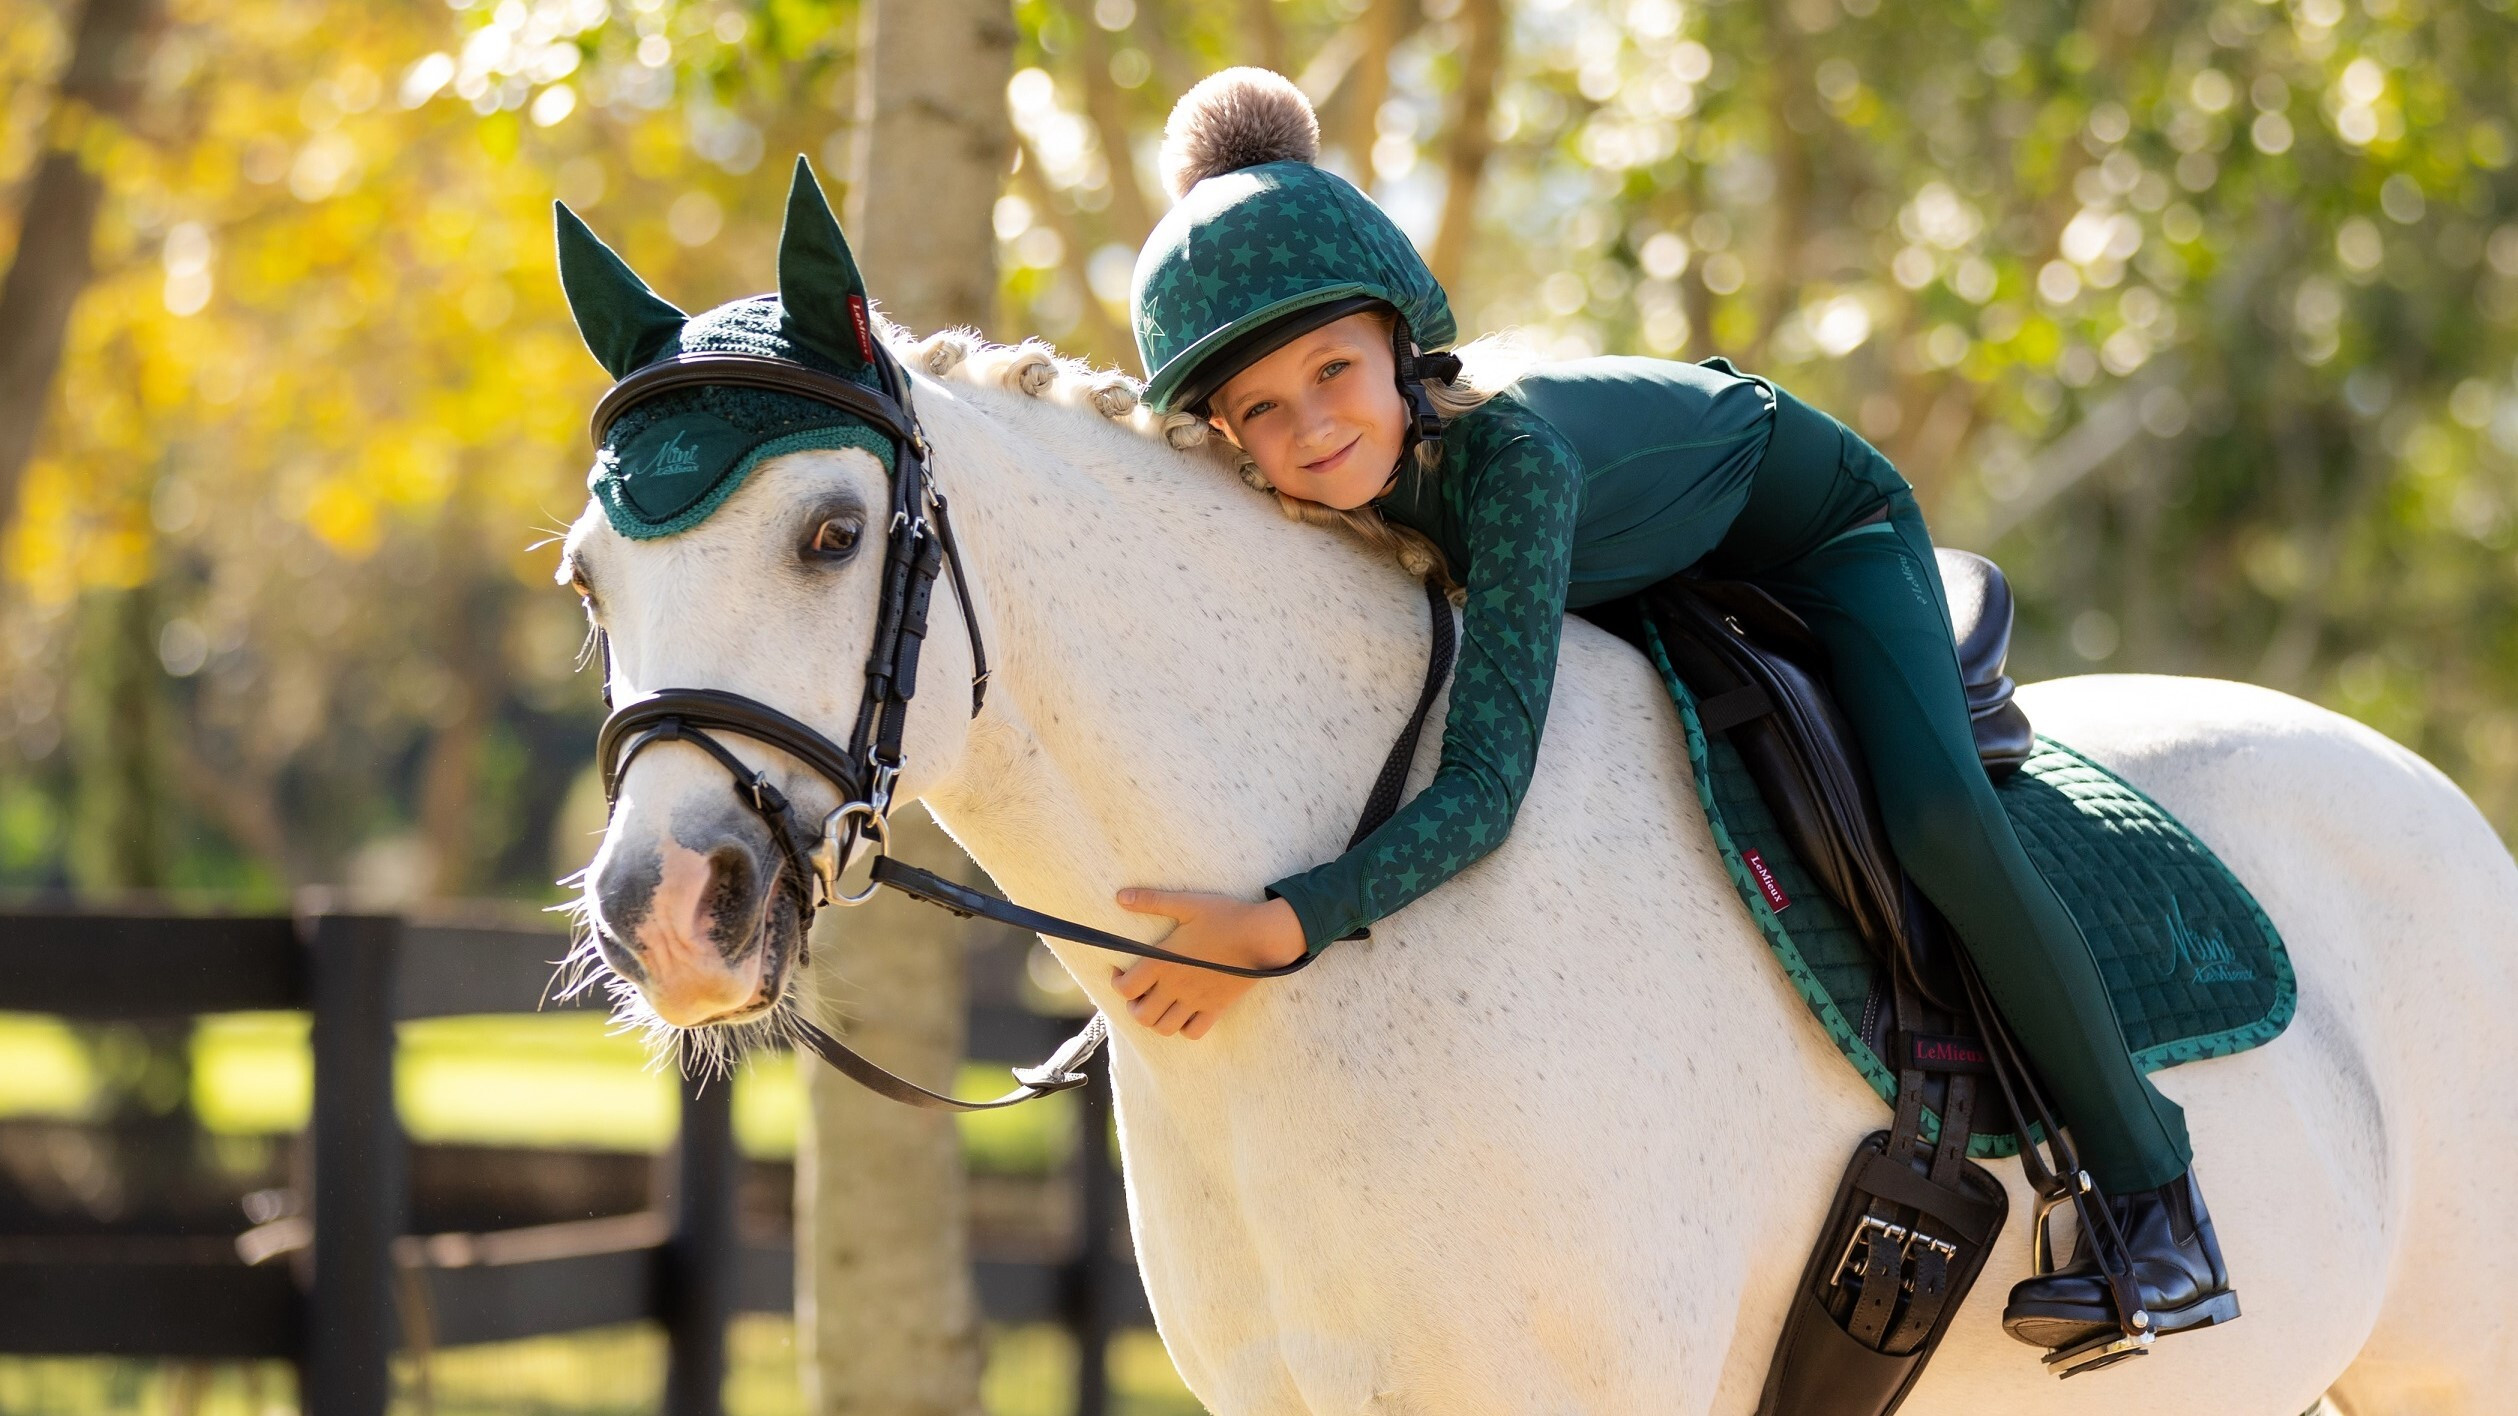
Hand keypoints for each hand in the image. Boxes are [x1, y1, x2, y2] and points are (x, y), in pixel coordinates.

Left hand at [1108, 890, 1306, 1039]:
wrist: (1263, 936)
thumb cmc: (1226, 917)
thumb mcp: (1187, 903)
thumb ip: (1152, 901)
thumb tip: (1120, 897)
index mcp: (1163, 962)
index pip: (1125, 988)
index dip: (1116, 982)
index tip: (1119, 971)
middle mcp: (1176, 987)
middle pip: (1140, 1015)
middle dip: (1133, 1006)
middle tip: (1139, 992)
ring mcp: (1196, 1001)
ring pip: (1164, 1028)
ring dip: (1155, 1020)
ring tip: (1159, 1004)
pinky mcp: (1216, 1008)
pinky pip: (1194, 1032)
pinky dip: (1184, 1028)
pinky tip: (1184, 1012)